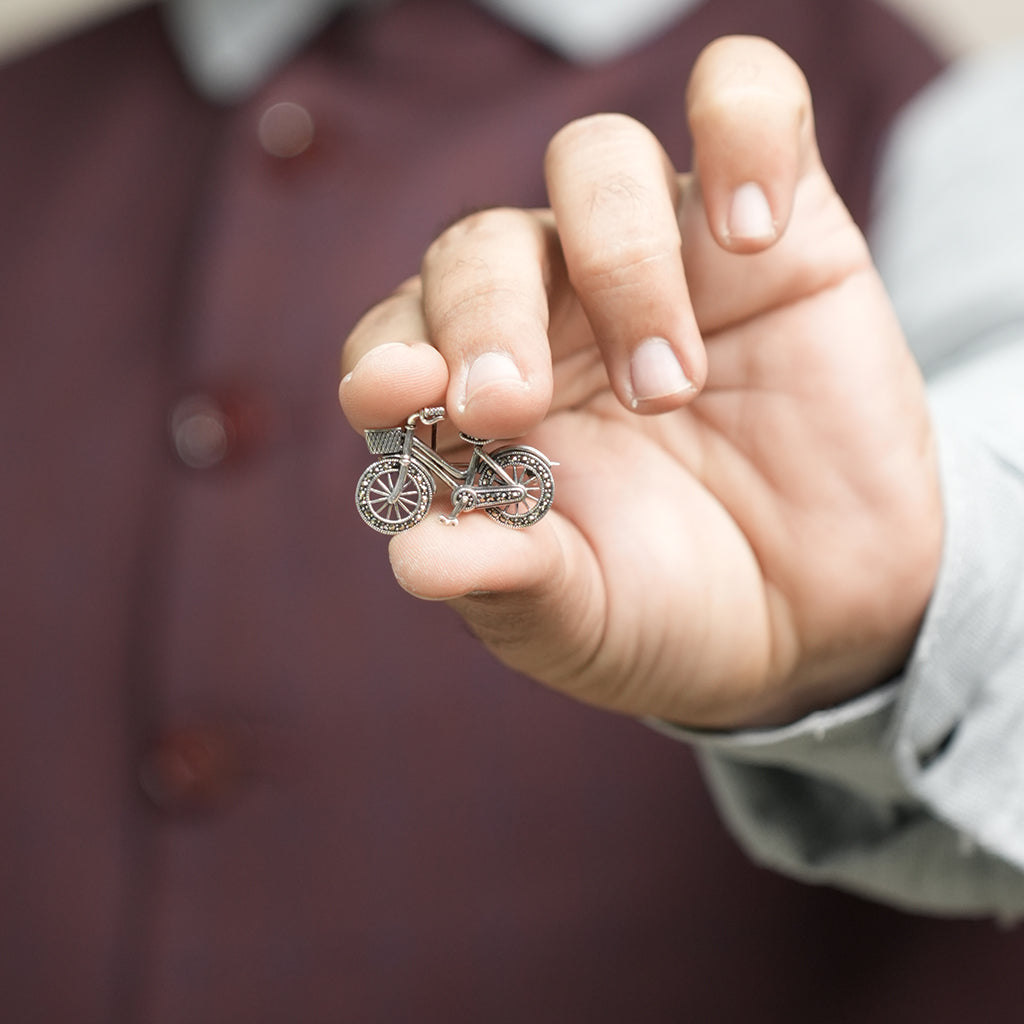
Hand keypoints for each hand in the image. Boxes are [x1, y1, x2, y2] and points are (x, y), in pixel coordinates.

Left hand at [339, 36, 941, 728]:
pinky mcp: (775, 226)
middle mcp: (554, 316)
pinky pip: (748, 102)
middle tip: (511, 404)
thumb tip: (417, 560)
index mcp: (481, 407)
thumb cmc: (674, 610)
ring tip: (672, 386)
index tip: (398, 393)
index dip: (385, 354)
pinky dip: (743, 135)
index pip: (395, 341)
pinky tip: (753, 235)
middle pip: (479, 247)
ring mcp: (660, 259)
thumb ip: (507, 585)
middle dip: (483, 317)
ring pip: (594, 161)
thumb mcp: (583, 623)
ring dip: (618, 263)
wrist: (822, 615)